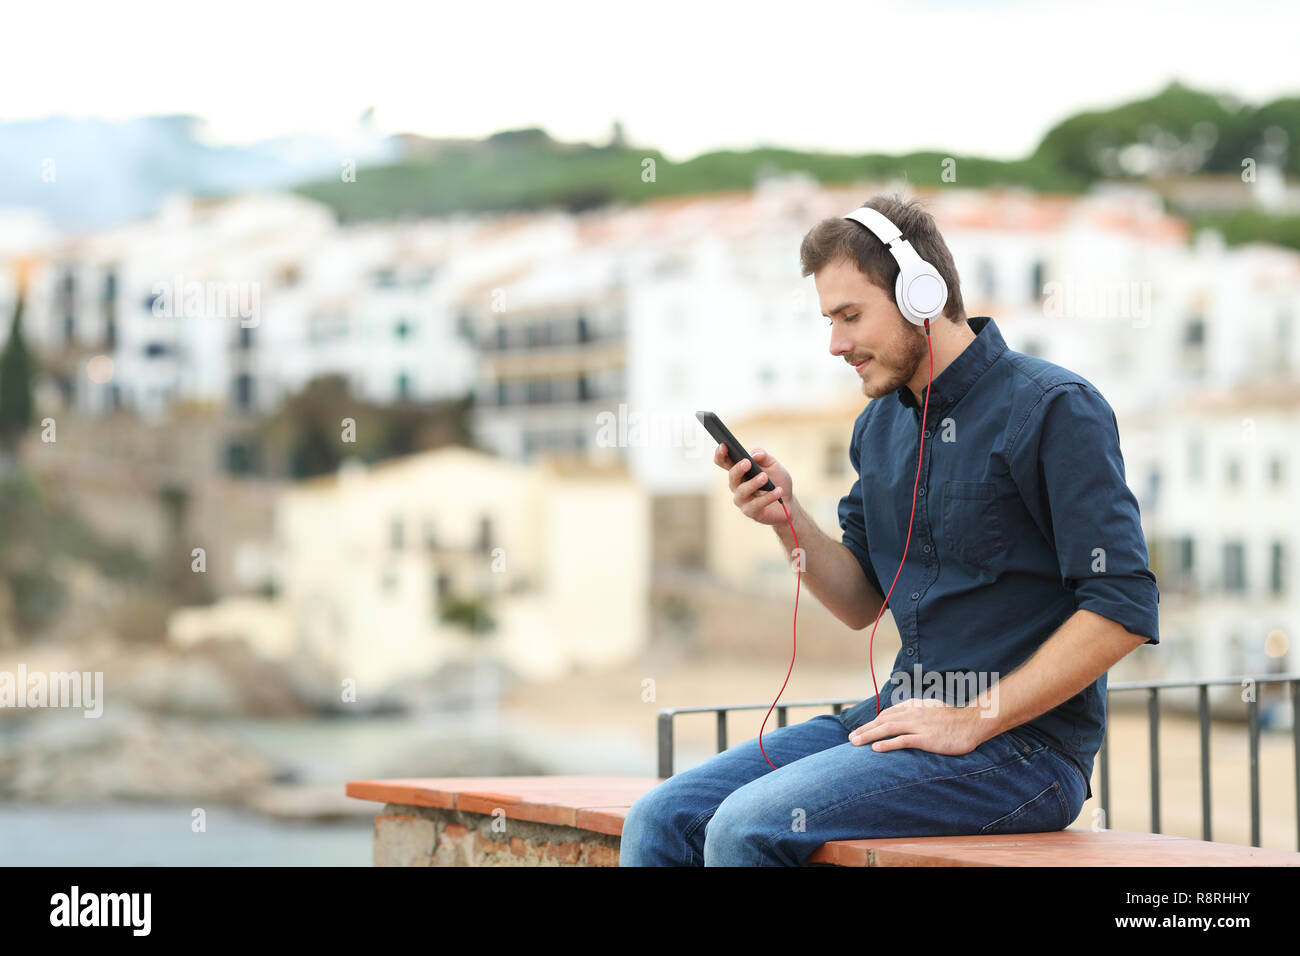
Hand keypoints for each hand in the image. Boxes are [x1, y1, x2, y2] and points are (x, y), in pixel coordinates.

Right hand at [714, 443, 794, 526]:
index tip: (724, 445)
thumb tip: (754, 454)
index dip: (720, 454)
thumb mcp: (773, 465)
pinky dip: (768, 497)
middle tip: (747, 462)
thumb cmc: (777, 481)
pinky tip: (778, 491)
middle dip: (738, 469)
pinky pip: (756, 504)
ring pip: (742, 491)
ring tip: (764, 477)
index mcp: (739, 471)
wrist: (788, 502)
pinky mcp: (751, 512)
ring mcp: (742, 500)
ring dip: (753, 483)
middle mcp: (736, 485)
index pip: (724, 462)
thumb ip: (764, 457)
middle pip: (732, 476)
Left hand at [847, 697, 986, 754]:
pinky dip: (887, 744)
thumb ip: (918, 712)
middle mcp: (913, 714)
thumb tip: (907, 716)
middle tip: (851, 738)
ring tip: (856, 742)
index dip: (872, 721)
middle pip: (883, 720)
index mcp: (914, 706)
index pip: (887, 713)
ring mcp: (919, 725)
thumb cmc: (954, 718)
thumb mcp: (932, 710)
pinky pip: (902, 741)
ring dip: (869, 735)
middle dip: (865, 729)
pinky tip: (876, 749)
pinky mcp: (926, 738)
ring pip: (888, 728)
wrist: (973, 722)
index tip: (862, 729)